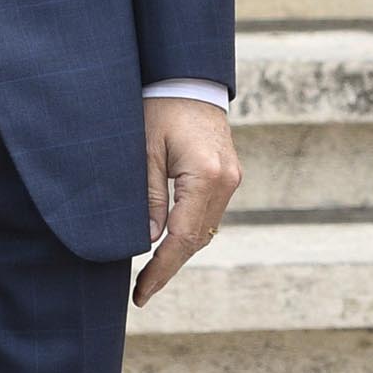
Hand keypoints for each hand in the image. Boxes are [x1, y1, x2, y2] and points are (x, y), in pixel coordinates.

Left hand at [135, 100, 240, 307]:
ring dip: (179, 253)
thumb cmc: (159, 109)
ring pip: (205, 231)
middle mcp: (226, 182)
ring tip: (150, 275)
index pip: (182, 238)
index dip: (161, 270)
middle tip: (142, 292)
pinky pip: (208, 215)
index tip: (141, 292)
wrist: (188, 79)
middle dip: (169, 268)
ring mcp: (231, 180)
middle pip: (197, 240)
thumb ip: (148, 199)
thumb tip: (150, 241)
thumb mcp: (143, 153)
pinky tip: (167, 244)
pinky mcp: (229, 176)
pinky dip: (188, 233)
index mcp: (205, 176)